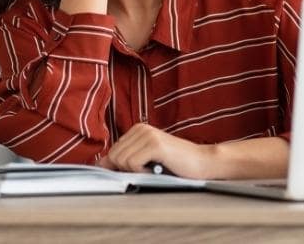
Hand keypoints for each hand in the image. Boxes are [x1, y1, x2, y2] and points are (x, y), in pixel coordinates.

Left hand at [97, 123, 214, 179]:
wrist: (202, 163)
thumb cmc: (175, 165)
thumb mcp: (147, 159)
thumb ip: (126, 159)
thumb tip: (100, 165)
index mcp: (137, 130)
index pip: (112, 152)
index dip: (116, 168)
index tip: (125, 175)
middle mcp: (140, 128)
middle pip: (114, 156)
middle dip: (127, 170)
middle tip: (147, 171)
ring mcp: (147, 134)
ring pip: (121, 160)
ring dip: (137, 171)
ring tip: (154, 169)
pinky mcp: (154, 144)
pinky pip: (132, 163)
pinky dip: (143, 172)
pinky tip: (157, 169)